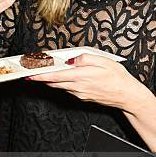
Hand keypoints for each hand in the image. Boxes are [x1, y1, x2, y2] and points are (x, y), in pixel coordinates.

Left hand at [28, 53, 143, 112]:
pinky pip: (69, 90)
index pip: (54, 76)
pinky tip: (63, 78)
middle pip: (54, 82)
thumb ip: (84, 58)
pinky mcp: (83, 98)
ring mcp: (80, 94)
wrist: (127, 95)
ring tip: (42, 74)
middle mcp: (77, 87)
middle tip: (30, 73)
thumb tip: (71, 60)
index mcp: (80, 76)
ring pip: (60, 86)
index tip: (28, 74)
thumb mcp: (103, 60)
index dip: (39, 75)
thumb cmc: (117, 77)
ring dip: (51, 81)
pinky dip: (62, 84)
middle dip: (41, 78)